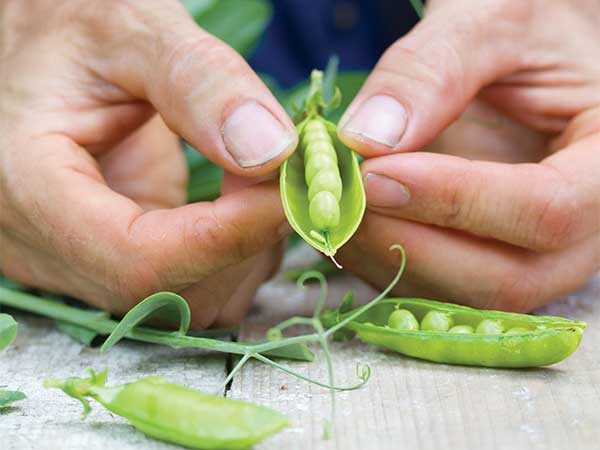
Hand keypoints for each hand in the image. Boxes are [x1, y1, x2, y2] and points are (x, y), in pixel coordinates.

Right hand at [0, 0, 296, 326]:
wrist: (45, 47)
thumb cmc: (73, 27)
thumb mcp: (132, 28)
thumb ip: (199, 81)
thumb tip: (271, 152)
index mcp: (28, 188)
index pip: (139, 260)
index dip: (228, 238)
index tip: (288, 194)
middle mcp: (43, 245)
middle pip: (167, 295)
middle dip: (242, 244)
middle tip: (280, 179)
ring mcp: (80, 260)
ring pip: (184, 306)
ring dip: (244, 256)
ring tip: (258, 186)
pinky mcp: (115, 257)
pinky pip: (187, 289)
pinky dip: (232, 258)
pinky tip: (239, 206)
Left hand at [336, 0, 599, 310]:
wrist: (522, 62)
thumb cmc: (522, 34)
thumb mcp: (488, 24)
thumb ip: (432, 70)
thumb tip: (366, 139)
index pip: (546, 210)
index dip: (456, 200)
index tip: (375, 175)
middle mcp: (582, 231)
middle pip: (507, 278)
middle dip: (411, 244)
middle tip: (344, 198)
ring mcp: (535, 258)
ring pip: (465, 298)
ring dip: (389, 261)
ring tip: (339, 207)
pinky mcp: (490, 264)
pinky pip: (439, 292)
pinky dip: (386, 266)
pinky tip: (355, 222)